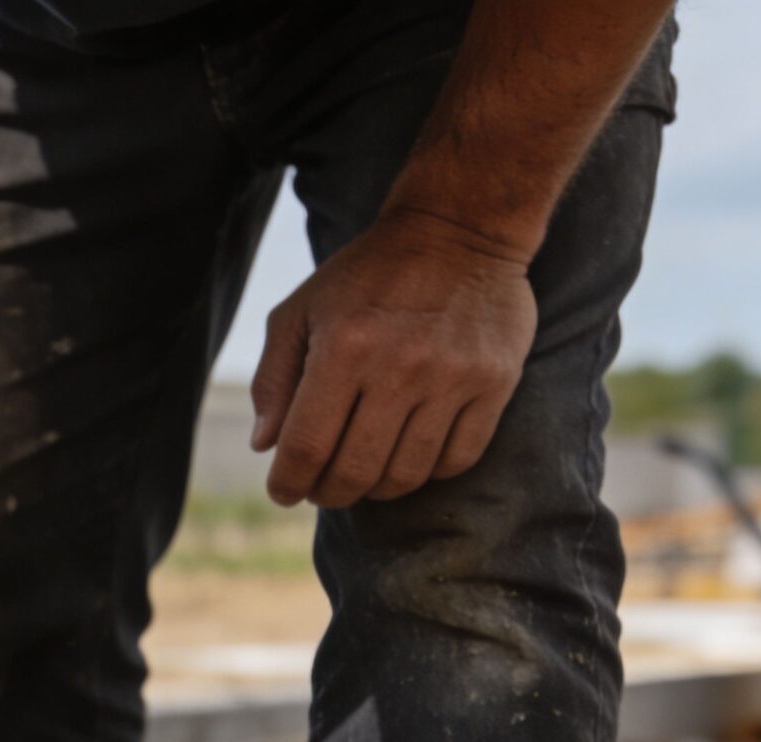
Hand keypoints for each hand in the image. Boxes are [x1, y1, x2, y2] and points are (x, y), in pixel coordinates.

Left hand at [249, 210, 536, 507]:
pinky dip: (426, 473)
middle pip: (356, 471)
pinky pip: (457, 459)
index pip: (308, 447)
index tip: (283, 491)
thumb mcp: (301, 310)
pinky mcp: (495, 383)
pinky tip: (406, 457)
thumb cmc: (366, 275)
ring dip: (375, 488)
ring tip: (362, 474)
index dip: (289, 482)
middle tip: (321, 488)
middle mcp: (400, 367)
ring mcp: (453, 378)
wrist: (460, 230)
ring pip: (407, 474)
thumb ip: (274, 378)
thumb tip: (265, 447)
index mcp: (344, 349)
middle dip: (329, 493)